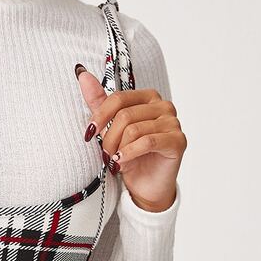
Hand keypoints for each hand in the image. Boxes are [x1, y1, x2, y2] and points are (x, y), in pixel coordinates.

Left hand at [76, 66, 185, 210]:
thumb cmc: (130, 155)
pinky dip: (130, 153)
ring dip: (118, 148)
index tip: (89, 133)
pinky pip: (147, 142)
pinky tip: (122, 162)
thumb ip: (99, 101)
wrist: (147, 186)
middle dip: (109, 138)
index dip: (100, 116)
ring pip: (134, 130)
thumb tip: (82, 73)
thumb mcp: (110, 128)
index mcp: (148, 97)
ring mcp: (173, 123)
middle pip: (125, 115)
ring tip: (114, 161)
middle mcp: (164, 106)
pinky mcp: (178, 141)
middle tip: (105, 154)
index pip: (118, 98)